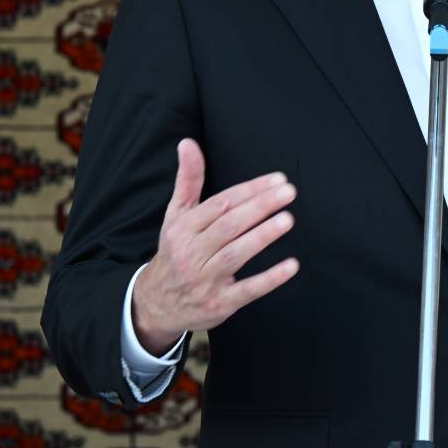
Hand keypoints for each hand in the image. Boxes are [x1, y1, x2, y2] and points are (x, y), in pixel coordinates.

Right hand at [132, 138, 299, 354]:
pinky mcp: (219, 304)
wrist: (156, 304)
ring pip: (236, 254)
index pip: (220, 204)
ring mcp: (204, 280)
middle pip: (229, 225)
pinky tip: (291, 265)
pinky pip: (247, 290)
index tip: (277, 180)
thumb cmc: (175, 251)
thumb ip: (188, 180)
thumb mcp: (176, 216)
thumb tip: (187, 143)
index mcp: (182, 228)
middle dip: (260, 207)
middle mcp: (191, 252)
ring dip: (262, 236)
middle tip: (288, 193)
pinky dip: (270, 279)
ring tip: (287, 219)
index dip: (250, 190)